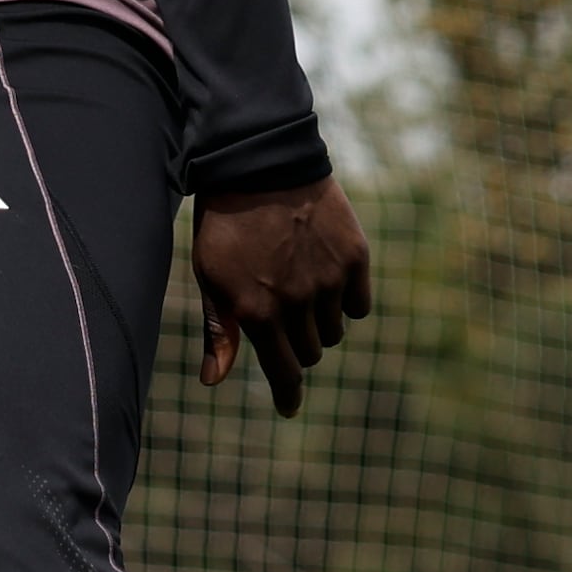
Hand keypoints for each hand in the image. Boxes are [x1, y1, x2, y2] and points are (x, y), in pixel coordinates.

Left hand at [193, 178, 370, 416]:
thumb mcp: (211, 275)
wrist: (262, 164)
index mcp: (256, 311)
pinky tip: (326, 276)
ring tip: (300, 285)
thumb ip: (218, 330)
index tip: (288, 407)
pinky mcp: (354, 259)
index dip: (286, 394)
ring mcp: (328, 281)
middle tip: (283, 314)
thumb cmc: (227, 224)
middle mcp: (295, 302)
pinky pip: (360, 306)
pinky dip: (346, 301)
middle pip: (311, 354)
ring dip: (320, 322)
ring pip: (335, 332)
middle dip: (297, 345)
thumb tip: (212, 382)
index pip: (282, 372)